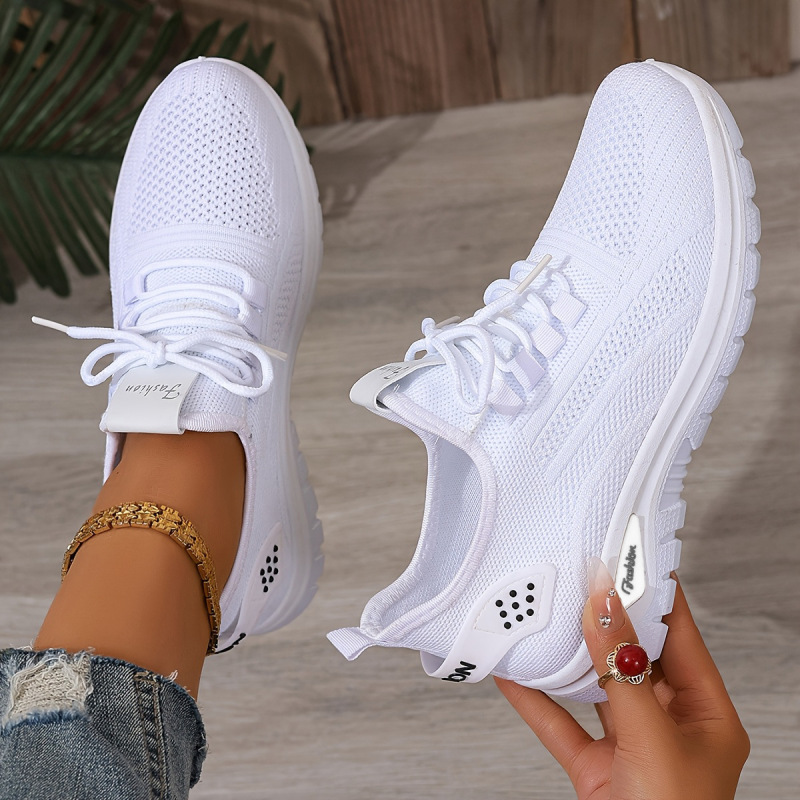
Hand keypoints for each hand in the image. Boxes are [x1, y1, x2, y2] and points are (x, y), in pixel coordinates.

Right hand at [496, 562, 748, 799]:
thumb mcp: (652, 739)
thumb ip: (621, 671)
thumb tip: (604, 606)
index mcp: (705, 715)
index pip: (680, 636)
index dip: (653, 593)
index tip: (625, 555)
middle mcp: (669, 725)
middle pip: (633, 656)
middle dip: (602, 618)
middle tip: (576, 576)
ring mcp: (630, 748)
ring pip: (593, 686)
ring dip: (564, 655)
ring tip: (541, 615)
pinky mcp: (595, 771)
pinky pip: (560, 723)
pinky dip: (534, 699)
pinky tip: (511, 673)